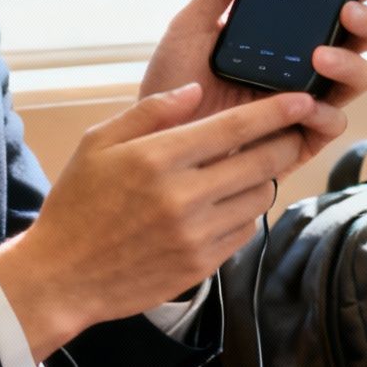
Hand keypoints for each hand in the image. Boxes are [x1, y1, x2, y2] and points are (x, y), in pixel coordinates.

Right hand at [0, 84, 336, 358]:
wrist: (63, 277)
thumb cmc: (77, 203)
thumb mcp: (98, 143)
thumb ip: (149, 112)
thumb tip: (195, 89)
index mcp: (157, 158)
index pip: (235, 127)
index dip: (277, 111)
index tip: (303, 100)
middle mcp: (183, 196)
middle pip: (261, 162)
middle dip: (285, 142)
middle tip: (292, 131)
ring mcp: (195, 235)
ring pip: (259, 198)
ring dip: (264, 179)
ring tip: (251, 169)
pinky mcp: (201, 265)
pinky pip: (245, 231)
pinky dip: (246, 214)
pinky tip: (229, 204)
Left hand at [140, 0, 366, 177]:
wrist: (155, 137)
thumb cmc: (176, 82)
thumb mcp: (191, 25)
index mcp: (286, 35)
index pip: (333, 5)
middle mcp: (305, 66)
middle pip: (359, 39)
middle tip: (347, 10)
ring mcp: (306, 103)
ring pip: (357, 79)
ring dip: (349, 63)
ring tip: (320, 57)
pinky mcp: (300, 140)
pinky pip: (332, 124)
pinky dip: (325, 112)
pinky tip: (305, 104)